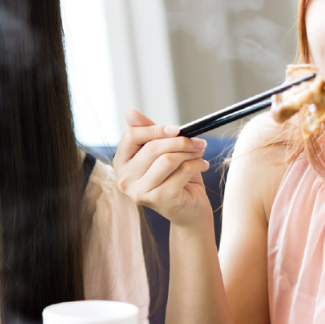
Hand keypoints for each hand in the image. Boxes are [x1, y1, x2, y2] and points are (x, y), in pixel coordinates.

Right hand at [113, 109, 211, 225]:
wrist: (189, 211)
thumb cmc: (175, 179)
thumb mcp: (161, 152)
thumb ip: (147, 132)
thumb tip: (129, 111)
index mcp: (121, 164)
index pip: (131, 136)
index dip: (155, 129)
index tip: (176, 129)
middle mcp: (125, 179)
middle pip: (152, 147)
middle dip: (180, 141)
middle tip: (197, 141)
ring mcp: (140, 191)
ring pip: (168, 159)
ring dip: (189, 152)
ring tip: (199, 153)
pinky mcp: (159, 199)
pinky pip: (181, 171)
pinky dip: (197, 165)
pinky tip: (202, 166)